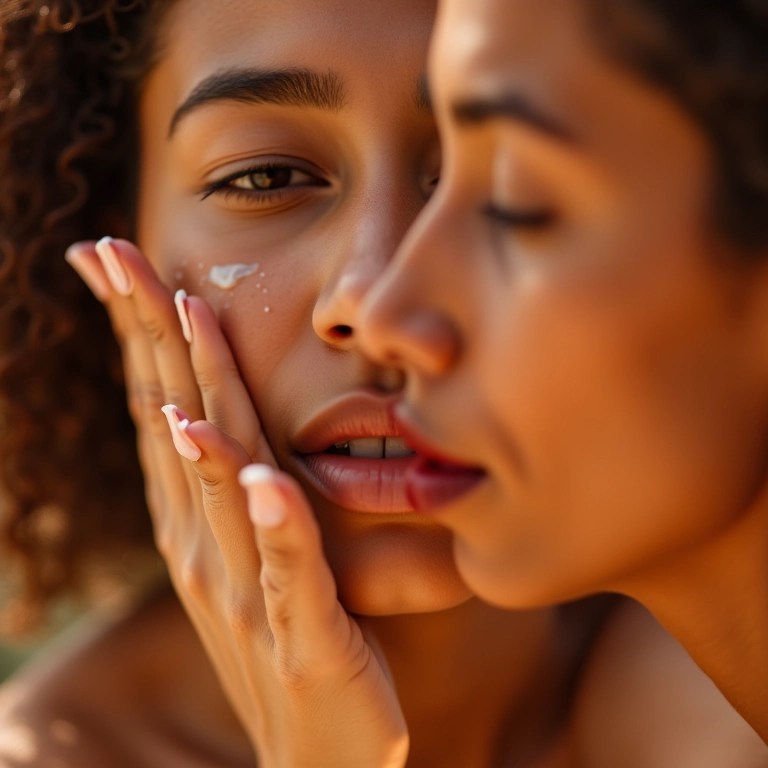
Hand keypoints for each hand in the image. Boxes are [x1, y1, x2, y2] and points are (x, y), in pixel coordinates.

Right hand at [65, 238, 408, 767]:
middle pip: (174, 420)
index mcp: (194, 521)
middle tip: (118, 252)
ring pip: (224, 479)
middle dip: (149, 333)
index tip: (115, 259)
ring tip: (187, 322)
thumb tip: (204, 414)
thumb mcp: (247, 553)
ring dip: (204, 400)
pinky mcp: (302, 633)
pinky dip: (272, 521)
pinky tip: (260, 476)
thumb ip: (230, 488)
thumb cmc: (285, 640)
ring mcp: (247, 590)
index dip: (138, 332)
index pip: (161, 408)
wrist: (312, 758)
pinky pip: (288, 569)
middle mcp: (204, 546)